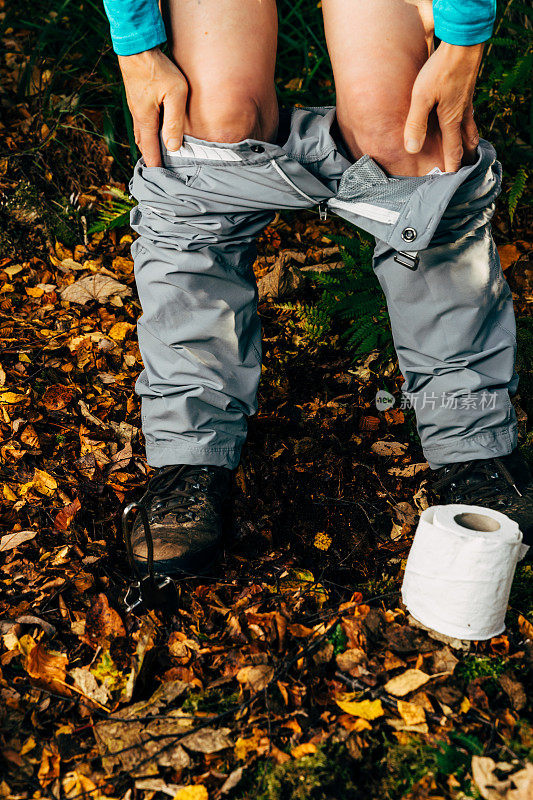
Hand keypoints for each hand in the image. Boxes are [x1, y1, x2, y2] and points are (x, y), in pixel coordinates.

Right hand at [118, 47, 187, 166]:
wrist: (136, 46)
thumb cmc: (158, 68)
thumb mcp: (174, 94)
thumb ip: (174, 121)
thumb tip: (173, 146)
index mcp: (146, 120)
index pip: (150, 150)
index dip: (155, 166)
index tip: (160, 180)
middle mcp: (138, 117)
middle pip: (143, 145)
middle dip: (150, 159)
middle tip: (159, 172)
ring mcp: (136, 108)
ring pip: (141, 134)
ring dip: (148, 147)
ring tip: (157, 156)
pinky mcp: (137, 99)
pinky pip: (142, 123)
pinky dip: (147, 134)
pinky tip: (155, 133)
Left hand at [404, 42, 483, 171]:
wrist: (462, 43)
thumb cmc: (440, 70)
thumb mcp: (421, 97)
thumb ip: (416, 124)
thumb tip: (412, 149)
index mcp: (452, 121)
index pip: (453, 151)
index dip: (451, 167)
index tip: (450, 180)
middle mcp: (463, 115)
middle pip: (467, 142)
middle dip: (465, 157)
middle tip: (462, 170)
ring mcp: (467, 102)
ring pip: (471, 128)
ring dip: (469, 141)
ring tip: (467, 150)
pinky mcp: (467, 91)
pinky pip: (469, 114)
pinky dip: (468, 124)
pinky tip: (460, 120)